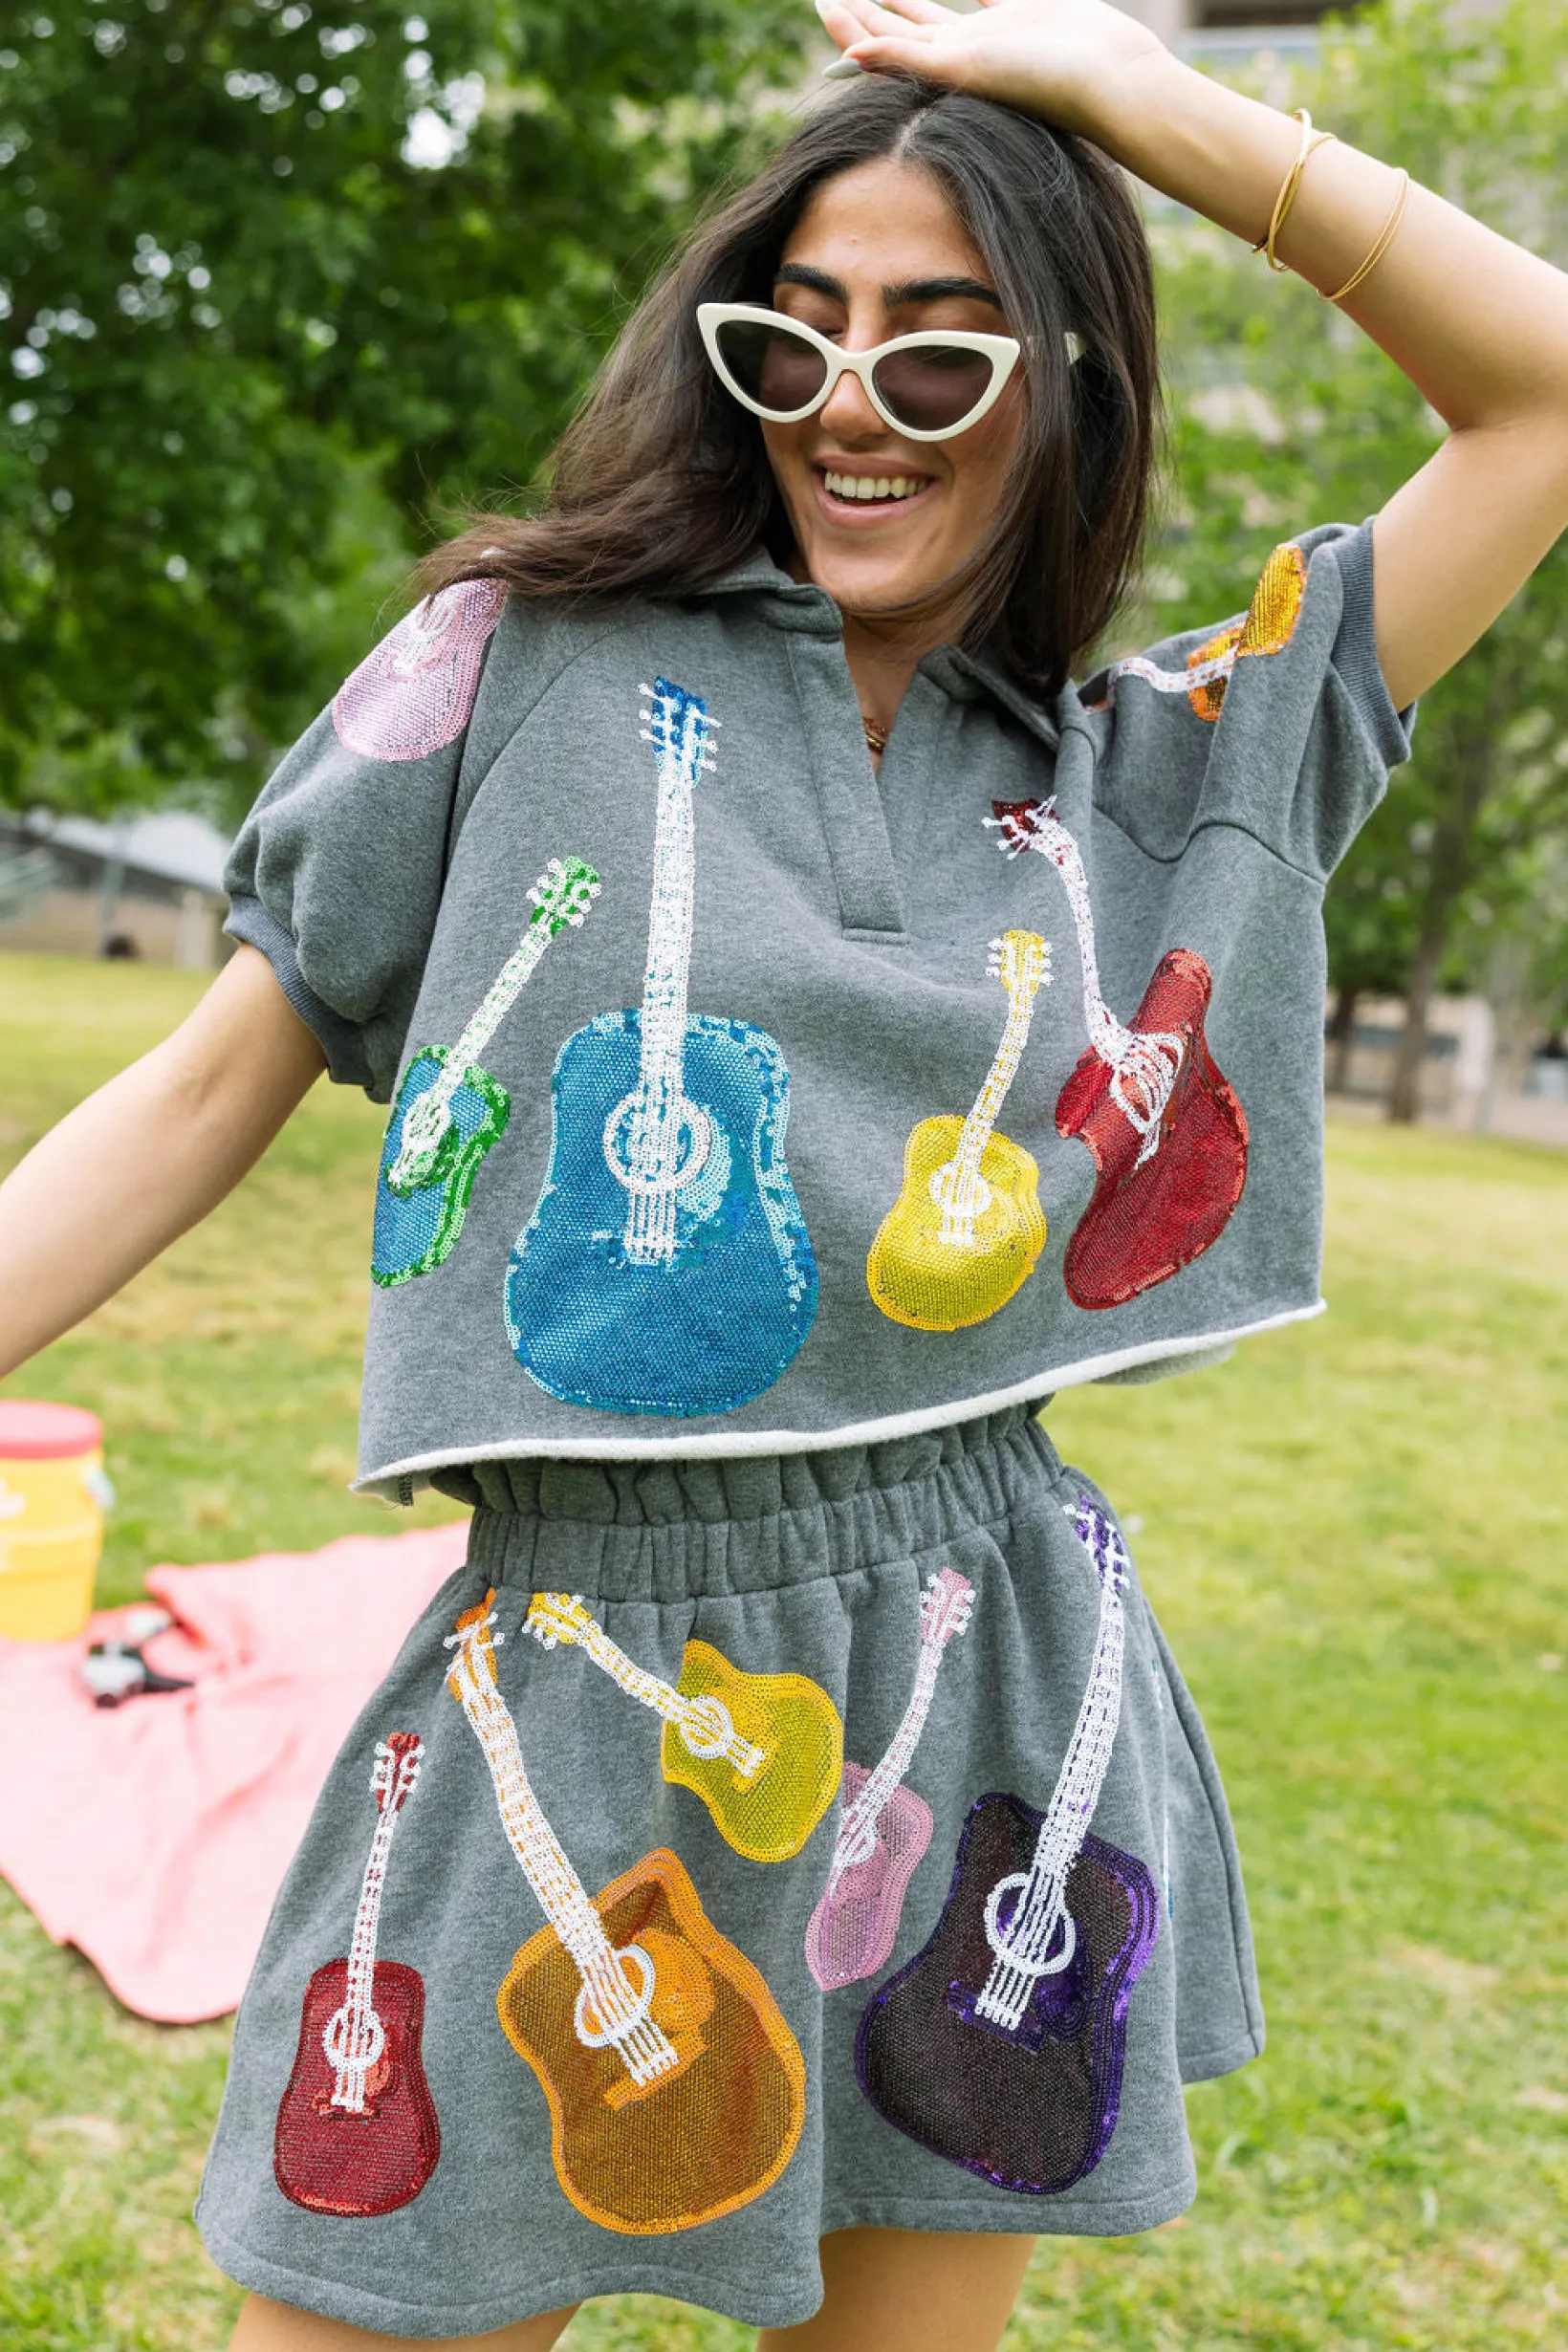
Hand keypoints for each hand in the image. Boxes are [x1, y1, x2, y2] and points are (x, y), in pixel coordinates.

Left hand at [815, 0, 1170, 141]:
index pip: (879, 46)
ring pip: (934, 9)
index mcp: (940, 67)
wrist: (1109, 79)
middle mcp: (959, 53)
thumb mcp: (967, 66)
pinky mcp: (1024, 15)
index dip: (847, 26)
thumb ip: (907, 60)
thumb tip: (846, 61)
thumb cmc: (1042, 79)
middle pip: (897, 29)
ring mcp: (990, 35)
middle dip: (863, 10)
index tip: (820, 0)